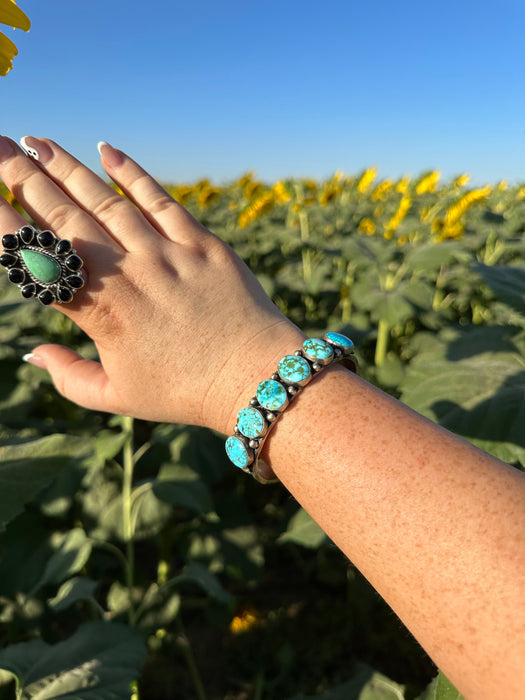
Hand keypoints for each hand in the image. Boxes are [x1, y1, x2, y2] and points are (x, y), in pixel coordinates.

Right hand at [0, 136, 303, 434]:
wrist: (254, 377)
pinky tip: (107, 149)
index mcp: (100, 313)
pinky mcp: (201, 244)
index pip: (39, 260)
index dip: (5, 223)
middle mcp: (126, 275)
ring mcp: (166, 255)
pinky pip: (161, 200)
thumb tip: (30, 355)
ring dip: (68, 168)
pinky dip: (133, 173)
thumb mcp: (116, 398)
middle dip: (24, 177)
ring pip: (106, 201)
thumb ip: (66, 376)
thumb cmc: (183, 392)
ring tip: (37, 141)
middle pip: (65, 217)